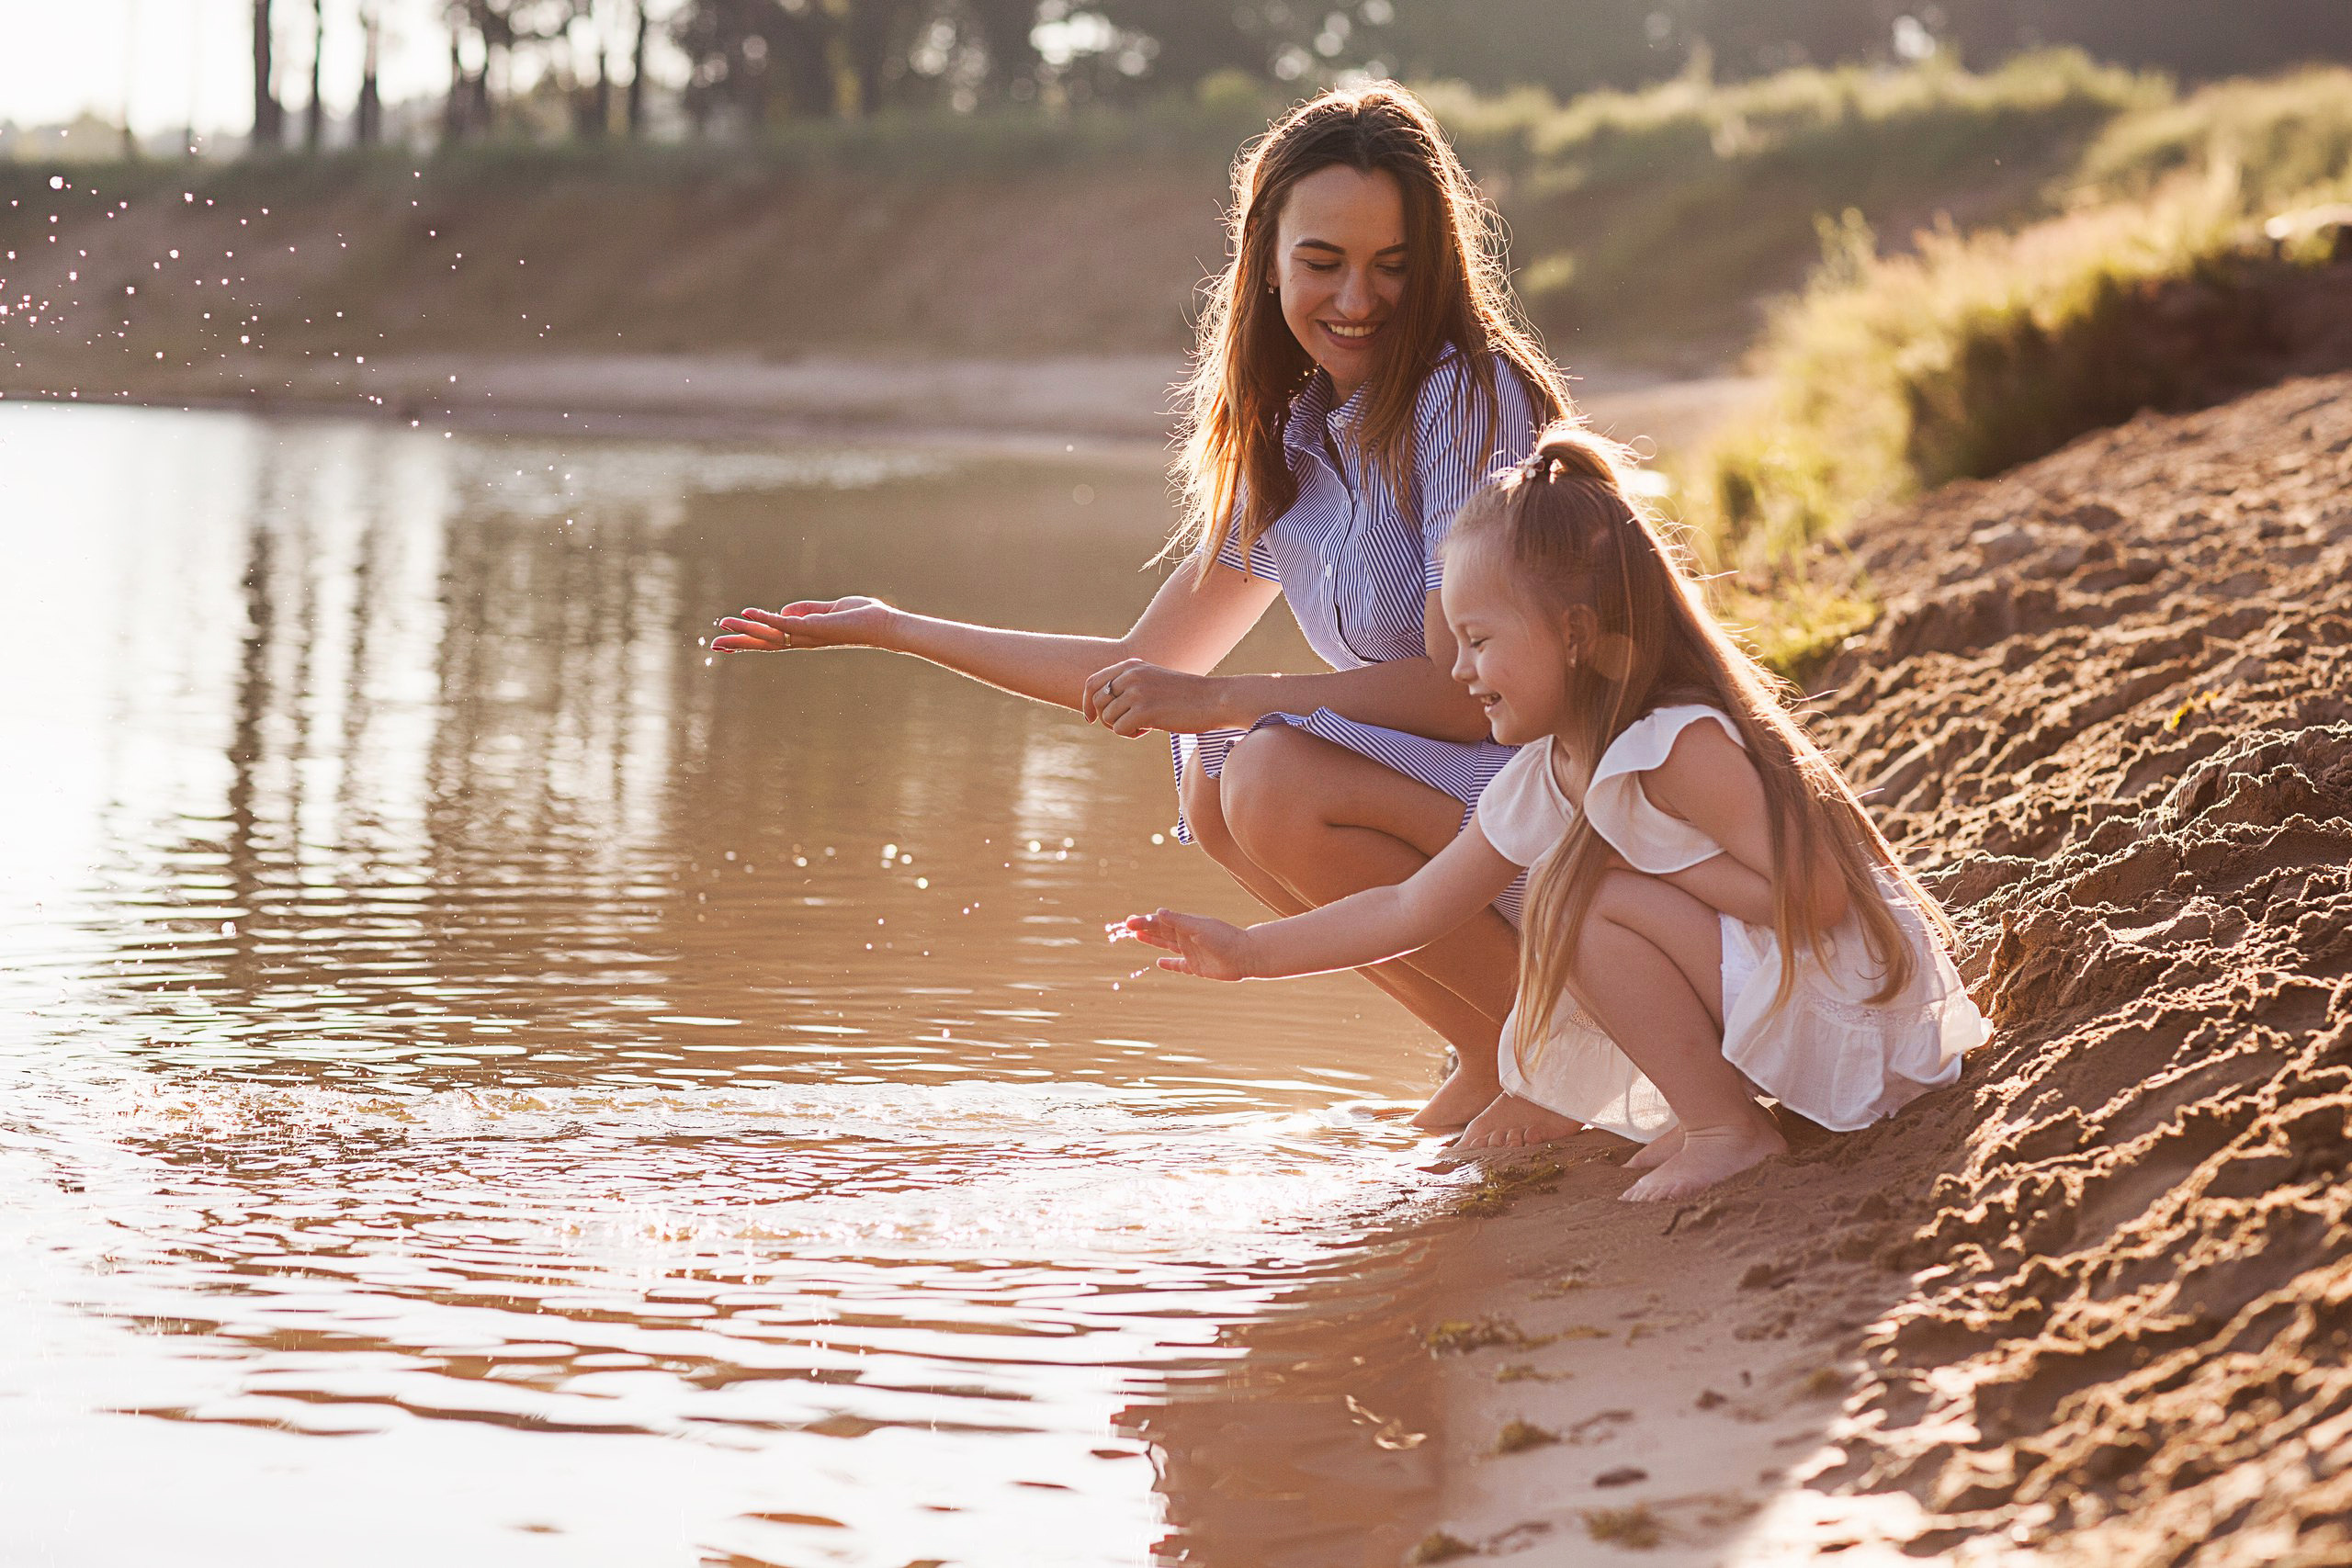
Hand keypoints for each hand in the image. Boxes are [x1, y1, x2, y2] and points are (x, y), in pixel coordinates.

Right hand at [712, 597, 897, 652]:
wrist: (883, 626)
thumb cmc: (862, 617)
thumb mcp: (830, 610)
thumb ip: (807, 610)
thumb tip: (784, 610)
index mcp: (804, 636)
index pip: (771, 641)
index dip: (749, 640)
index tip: (726, 642)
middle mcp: (802, 640)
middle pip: (764, 644)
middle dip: (739, 644)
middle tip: (713, 646)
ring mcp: (807, 635)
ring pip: (769, 635)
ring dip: (744, 629)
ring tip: (722, 623)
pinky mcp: (813, 627)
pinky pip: (784, 623)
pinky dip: (765, 618)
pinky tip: (747, 613)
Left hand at [1081, 659, 1231, 736]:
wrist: (1214, 700)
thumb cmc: (1186, 695)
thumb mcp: (1154, 681)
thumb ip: (1130, 685)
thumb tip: (1101, 706)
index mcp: (1131, 666)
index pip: (1092, 682)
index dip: (1087, 702)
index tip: (1090, 718)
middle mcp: (1130, 676)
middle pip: (1097, 702)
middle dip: (1106, 719)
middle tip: (1127, 725)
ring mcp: (1137, 692)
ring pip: (1108, 718)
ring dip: (1123, 727)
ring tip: (1146, 724)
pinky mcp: (1144, 711)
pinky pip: (1120, 730)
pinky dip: (1132, 734)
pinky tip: (1150, 729)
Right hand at [1116, 909, 1255, 981]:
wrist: (1245, 956)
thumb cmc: (1224, 938)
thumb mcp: (1198, 927)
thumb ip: (1178, 921)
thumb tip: (1158, 911)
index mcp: (1186, 925)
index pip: (1160, 922)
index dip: (1144, 922)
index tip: (1128, 922)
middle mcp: (1186, 937)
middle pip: (1160, 932)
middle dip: (1144, 929)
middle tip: (1126, 926)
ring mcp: (1190, 952)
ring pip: (1166, 946)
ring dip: (1152, 942)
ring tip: (1137, 937)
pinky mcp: (1195, 967)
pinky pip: (1178, 965)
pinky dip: (1168, 964)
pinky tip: (1159, 962)